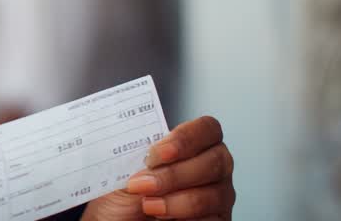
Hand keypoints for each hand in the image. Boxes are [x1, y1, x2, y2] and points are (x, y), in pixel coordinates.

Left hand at [80, 116, 234, 219]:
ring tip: (147, 205)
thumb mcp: (122, 168)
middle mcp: (211, 168)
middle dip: (175, 174)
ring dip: (176, 201)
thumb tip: (141, 146)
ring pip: (214, 194)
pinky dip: (185, 219)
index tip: (156, 153)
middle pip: (215, 161)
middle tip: (145, 184)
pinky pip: (212, 219)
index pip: (207, 128)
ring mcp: (218, 196)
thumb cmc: (123, 194)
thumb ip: (138, 154)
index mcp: (192, 145)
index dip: (185, 138)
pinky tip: (164, 218)